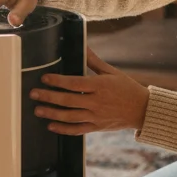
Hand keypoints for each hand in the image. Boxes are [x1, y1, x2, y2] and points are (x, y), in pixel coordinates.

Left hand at [31, 48, 149, 134]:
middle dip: (49, 97)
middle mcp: (97, 102)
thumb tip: (83, 46)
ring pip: (70, 116)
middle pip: (68, 100)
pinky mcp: (97, 127)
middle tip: (34, 94)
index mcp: (100, 86)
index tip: (45, 78)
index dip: (58, 81)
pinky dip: (63, 129)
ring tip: (38, 110)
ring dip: (52, 114)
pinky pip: (77, 130)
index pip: (75, 83)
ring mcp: (96, 116)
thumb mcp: (112, 72)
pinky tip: (51, 126)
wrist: (142, 110)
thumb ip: (94, 61)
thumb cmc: (127, 88)